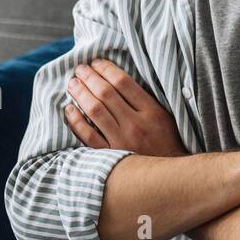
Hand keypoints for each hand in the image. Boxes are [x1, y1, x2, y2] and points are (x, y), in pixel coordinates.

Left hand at [64, 58, 187, 156]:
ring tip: (72, 84)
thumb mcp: (165, 118)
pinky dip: (76, 121)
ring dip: (80, 94)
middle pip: (106, 93)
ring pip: (95, 111)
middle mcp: (136, 124)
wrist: (170, 177)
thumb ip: (146, 101)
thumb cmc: (168, 144)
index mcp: (152, 111)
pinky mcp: (111, 156)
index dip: (106, 69)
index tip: (96, 62)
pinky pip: (88, 136)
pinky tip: (69, 109)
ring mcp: (122, 140)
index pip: (123, 82)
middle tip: (79, 69)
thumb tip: (120, 81)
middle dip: (89, 77)